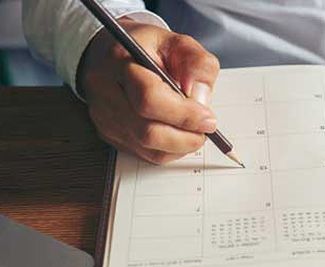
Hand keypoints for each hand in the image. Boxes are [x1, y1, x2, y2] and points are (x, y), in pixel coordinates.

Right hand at [78, 19, 219, 163]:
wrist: (110, 55)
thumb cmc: (146, 49)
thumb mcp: (179, 43)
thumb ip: (198, 66)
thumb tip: (201, 99)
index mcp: (120, 62)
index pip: (149, 98)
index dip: (184, 114)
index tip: (208, 118)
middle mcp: (106, 92)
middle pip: (147, 131)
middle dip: (185, 137)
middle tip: (206, 130)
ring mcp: (105, 117)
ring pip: (147, 148)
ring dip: (180, 146)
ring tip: (195, 131)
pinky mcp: (110, 135)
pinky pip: (145, 154)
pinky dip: (169, 150)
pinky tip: (179, 135)